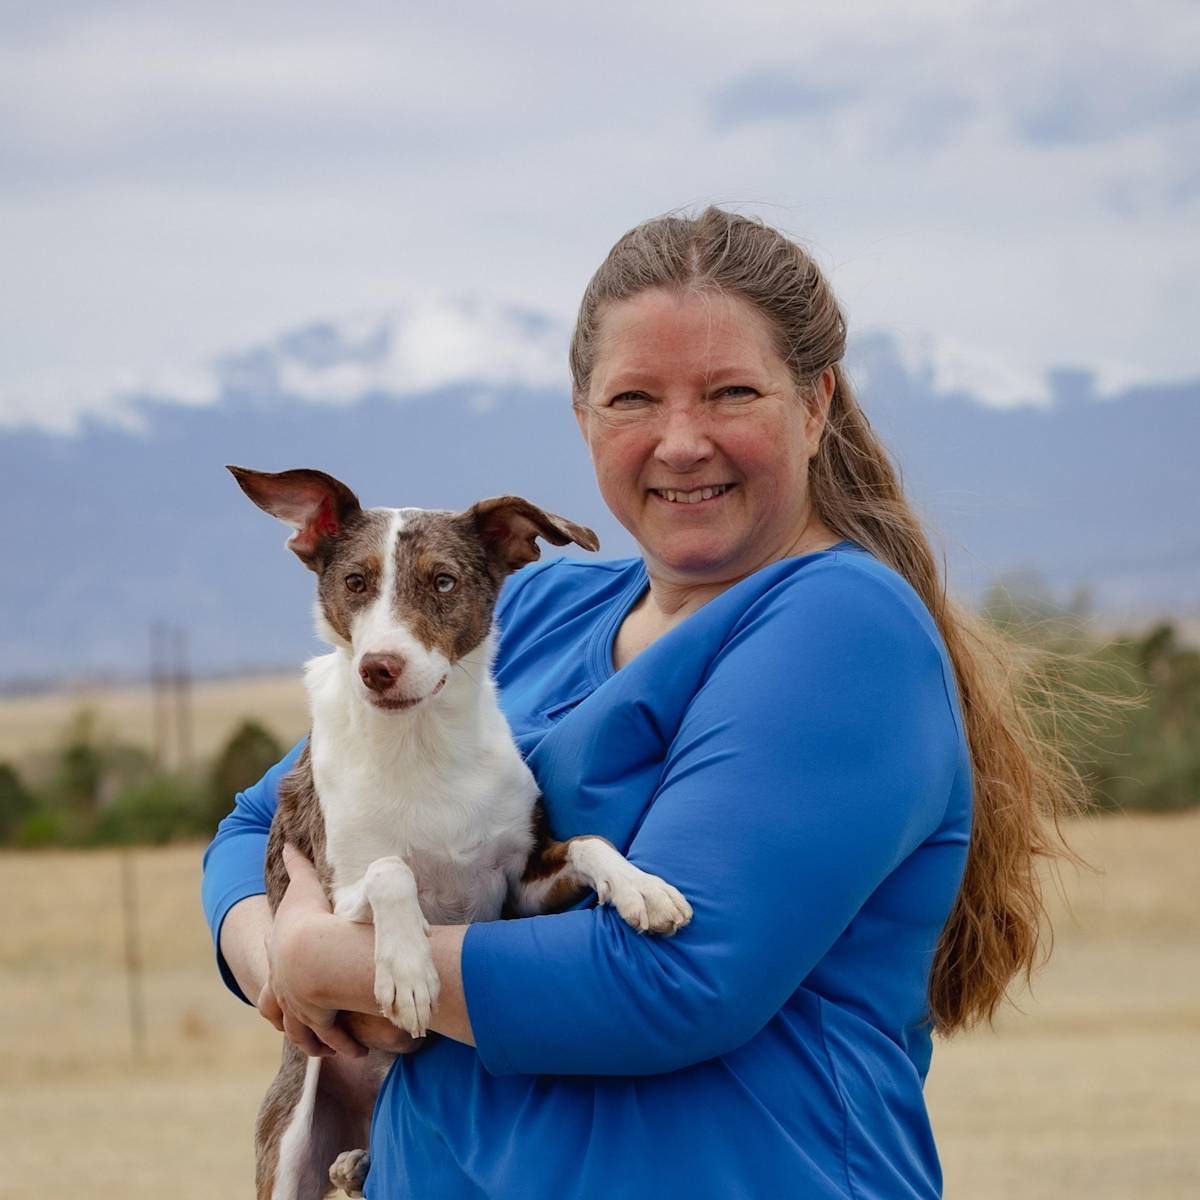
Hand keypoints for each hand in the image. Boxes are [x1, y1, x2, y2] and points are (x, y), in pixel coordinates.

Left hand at [267, 842, 365, 1057]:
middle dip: (292, 1018)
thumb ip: (298, 866)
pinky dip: (340, 1043)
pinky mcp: (318, 1019)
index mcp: (279, 961)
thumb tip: (288, 843)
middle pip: (280, 1010)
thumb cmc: (307, 918)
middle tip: (302, 1023)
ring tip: (337, 1045)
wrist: (310, 952)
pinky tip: (354, 1047)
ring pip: (303, 1032)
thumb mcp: (303, 888)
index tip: (280, 994)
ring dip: (320, 1039)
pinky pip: (328, 1037)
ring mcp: (298, 1008)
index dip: (275, 987)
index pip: (270, 981)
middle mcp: (283, 990)